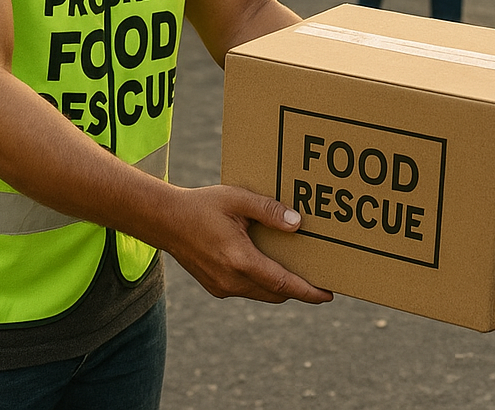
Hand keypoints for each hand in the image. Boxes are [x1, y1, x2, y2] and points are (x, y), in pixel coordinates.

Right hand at [163, 184, 333, 304]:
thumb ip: (269, 210)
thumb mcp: (239, 199)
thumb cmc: (204, 206)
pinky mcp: (216, 287)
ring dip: (280, 286)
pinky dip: (263, 283)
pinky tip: (270, 266)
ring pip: (261, 293)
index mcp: (239, 260)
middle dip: (299, 290)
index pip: (282, 283)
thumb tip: (296, 223)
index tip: (328, 295)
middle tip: (320, 281)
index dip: (307, 291)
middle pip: (275, 293)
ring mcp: (222, 287)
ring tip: (299, 273)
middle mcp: (231, 280)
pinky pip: (247, 290)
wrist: (166, 220)